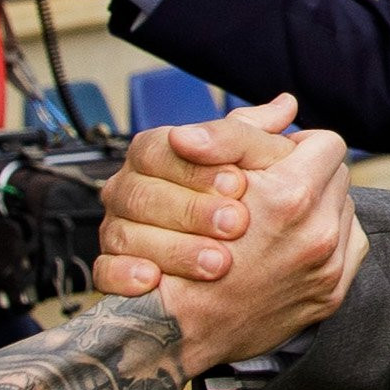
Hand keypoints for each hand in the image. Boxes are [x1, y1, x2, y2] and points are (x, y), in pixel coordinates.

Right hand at [95, 94, 295, 289]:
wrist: (234, 283)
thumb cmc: (242, 214)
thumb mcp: (254, 169)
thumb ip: (258, 140)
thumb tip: (285, 106)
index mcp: (158, 157)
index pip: (159, 150)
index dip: (196, 168)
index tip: (239, 184)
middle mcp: (133, 191)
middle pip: (140, 193)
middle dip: (192, 210)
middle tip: (237, 224)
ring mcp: (120, 233)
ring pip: (122, 233)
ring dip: (173, 248)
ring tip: (217, 263)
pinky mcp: (114, 274)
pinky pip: (105, 273)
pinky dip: (126, 274)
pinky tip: (154, 280)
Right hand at [95, 95, 366, 373]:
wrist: (176, 330)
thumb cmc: (179, 247)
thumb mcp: (200, 176)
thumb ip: (244, 135)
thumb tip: (286, 105)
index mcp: (291, 197)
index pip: (325, 142)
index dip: (296, 146)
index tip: (274, 161)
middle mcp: (319, 235)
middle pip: (338, 177)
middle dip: (309, 176)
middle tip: (275, 189)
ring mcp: (328, 269)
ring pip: (344, 211)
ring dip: (317, 208)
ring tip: (280, 219)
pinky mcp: (330, 296)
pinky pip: (348, 249)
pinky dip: (325, 243)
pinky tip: (289, 247)